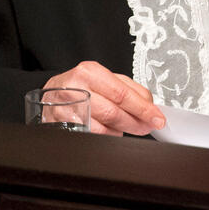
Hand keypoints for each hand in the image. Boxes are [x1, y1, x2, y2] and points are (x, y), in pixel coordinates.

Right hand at [44, 61, 165, 135]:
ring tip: (129, 126)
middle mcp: (76, 90)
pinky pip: (94, 136)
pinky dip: (108, 135)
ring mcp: (67, 111)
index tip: (157, 117)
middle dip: (137, 122)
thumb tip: (150, 104)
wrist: (51, 93)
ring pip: (104, 128)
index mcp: (90, 72)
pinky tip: (112, 130)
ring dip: (122, 130)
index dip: (143, 108)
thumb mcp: (104, 77)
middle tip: (149, 126)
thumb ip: (129, 88)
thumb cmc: (80, 84)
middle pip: (114, 113)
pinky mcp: (63, 128)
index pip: (122, 94)